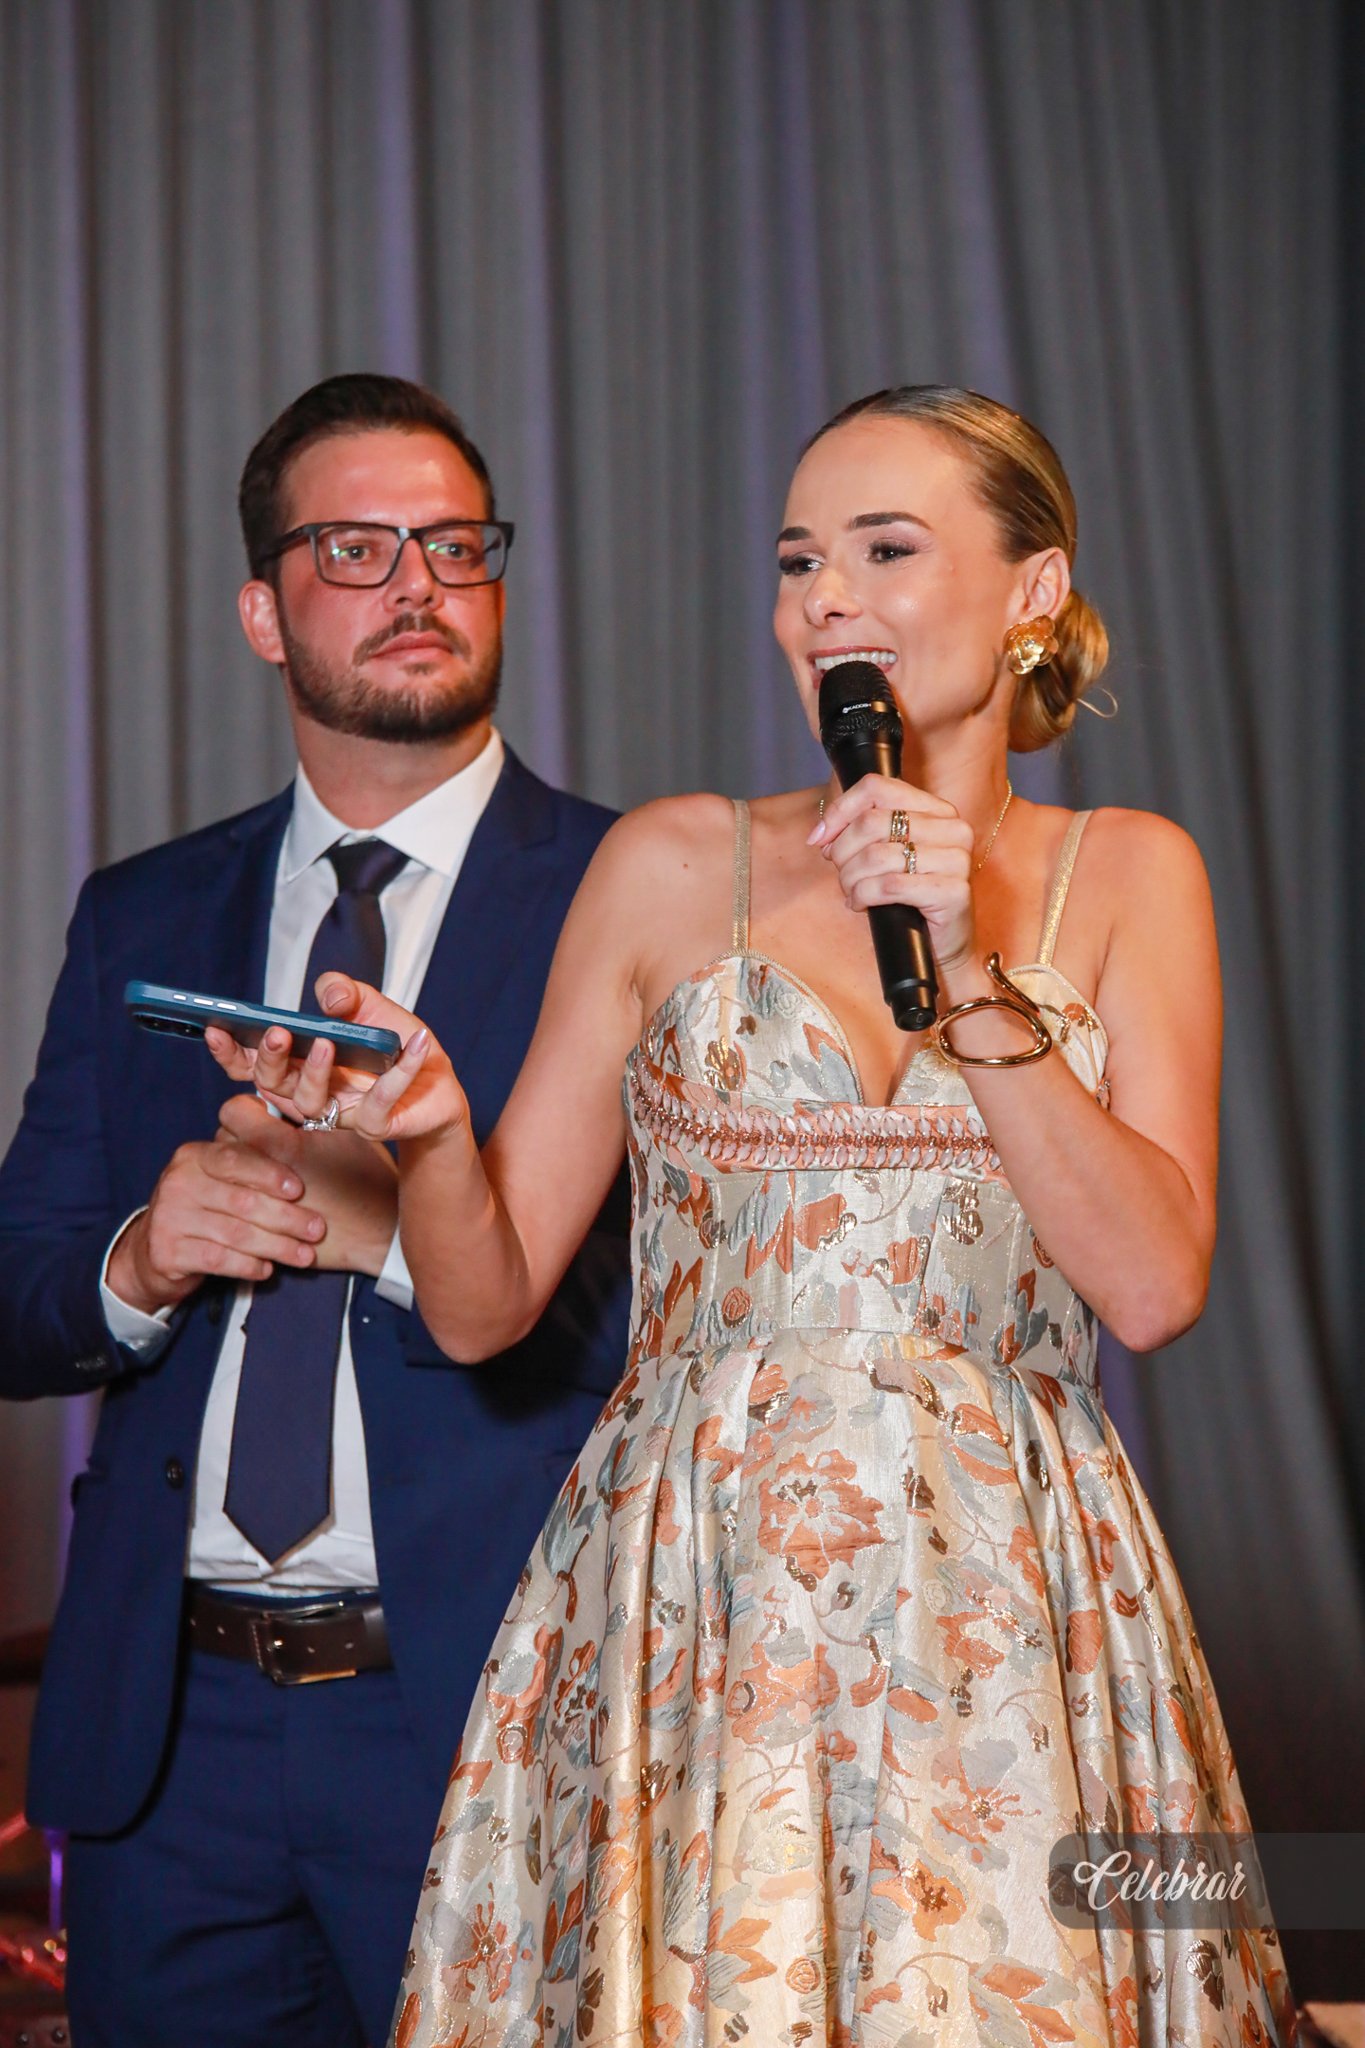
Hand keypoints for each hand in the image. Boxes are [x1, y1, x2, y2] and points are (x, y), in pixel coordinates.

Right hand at [107, 1123, 324, 1314]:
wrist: (154, 1248)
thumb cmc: (204, 1208)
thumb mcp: (220, 1180)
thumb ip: (252, 1171)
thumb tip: (305, 1173)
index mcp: (194, 1156)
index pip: (236, 1159)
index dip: (270, 1174)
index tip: (300, 1190)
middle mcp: (177, 1183)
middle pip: (241, 1201)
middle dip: (286, 1217)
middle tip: (317, 1230)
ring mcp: (168, 1218)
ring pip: (235, 1233)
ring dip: (276, 1246)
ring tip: (304, 1255)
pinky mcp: (166, 1252)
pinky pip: (219, 1259)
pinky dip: (248, 1265)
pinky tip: (267, 1269)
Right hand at [204, 975, 467, 1144]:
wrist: (437, 1082)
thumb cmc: (392, 1043)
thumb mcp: (367, 1005)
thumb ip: (343, 991)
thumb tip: (328, 997)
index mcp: (299, 1064)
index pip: (251, 1065)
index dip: (230, 1052)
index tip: (215, 1028)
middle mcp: (312, 1092)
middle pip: (274, 1086)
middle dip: (270, 1060)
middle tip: (277, 1034)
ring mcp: (341, 1114)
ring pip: (311, 1103)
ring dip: (316, 1071)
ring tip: (329, 1041)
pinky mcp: (376, 1125)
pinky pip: (378, 1106)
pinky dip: (398, 1074)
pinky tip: (414, 1043)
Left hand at [216, 1093, 398, 1275]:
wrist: (379, 1233)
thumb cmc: (368, 1179)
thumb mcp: (345, 1133)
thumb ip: (308, 1112)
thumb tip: (284, 1096)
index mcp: (278, 1143)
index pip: (233, 1110)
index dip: (248, 1109)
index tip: (264, 1115)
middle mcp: (257, 1173)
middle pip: (222, 1142)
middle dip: (239, 1139)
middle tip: (264, 1144)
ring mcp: (254, 1206)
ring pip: (222, 1178)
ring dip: (237, 1172)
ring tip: (263, 1174)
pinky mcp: (257, 1231)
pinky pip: (231, 1210)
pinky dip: (241, 1203)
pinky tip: (264, 1201)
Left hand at [810, 774, 975, 969]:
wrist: (941, 947)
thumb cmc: (908, 899)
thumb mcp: (884, 854)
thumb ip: (859, 832)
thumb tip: (820, 834)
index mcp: (938, 810)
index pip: (877, 787)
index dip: (840, 811)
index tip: (820, 839)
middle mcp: (953, 828)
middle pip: (871, 822)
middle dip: (842, 852)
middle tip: (842, 874)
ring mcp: (957, 860)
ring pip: (876, 855)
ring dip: (851, 879)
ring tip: (851, 893)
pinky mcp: (953, 892)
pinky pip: (888, 885)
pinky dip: (863, 896)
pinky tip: (860, 905)